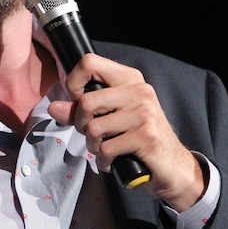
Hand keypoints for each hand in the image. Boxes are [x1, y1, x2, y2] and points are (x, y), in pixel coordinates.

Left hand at [47, 54, 204, 210]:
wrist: (173, 165)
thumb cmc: (139, 137)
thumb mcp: (110, 117)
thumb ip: (80, 110)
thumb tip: (54, 107)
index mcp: (129, 78)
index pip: (89, 62)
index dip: (74, 84)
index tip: (79, 101)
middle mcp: (139, 90)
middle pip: (86, 102)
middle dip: (81, 125)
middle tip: (93, 134)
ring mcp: (144, 113)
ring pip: (94, 128)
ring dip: (93, 145)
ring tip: (105, 148)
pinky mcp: (145, 136)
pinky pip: (106, 149)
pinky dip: (103, 160)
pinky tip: (112, 161)